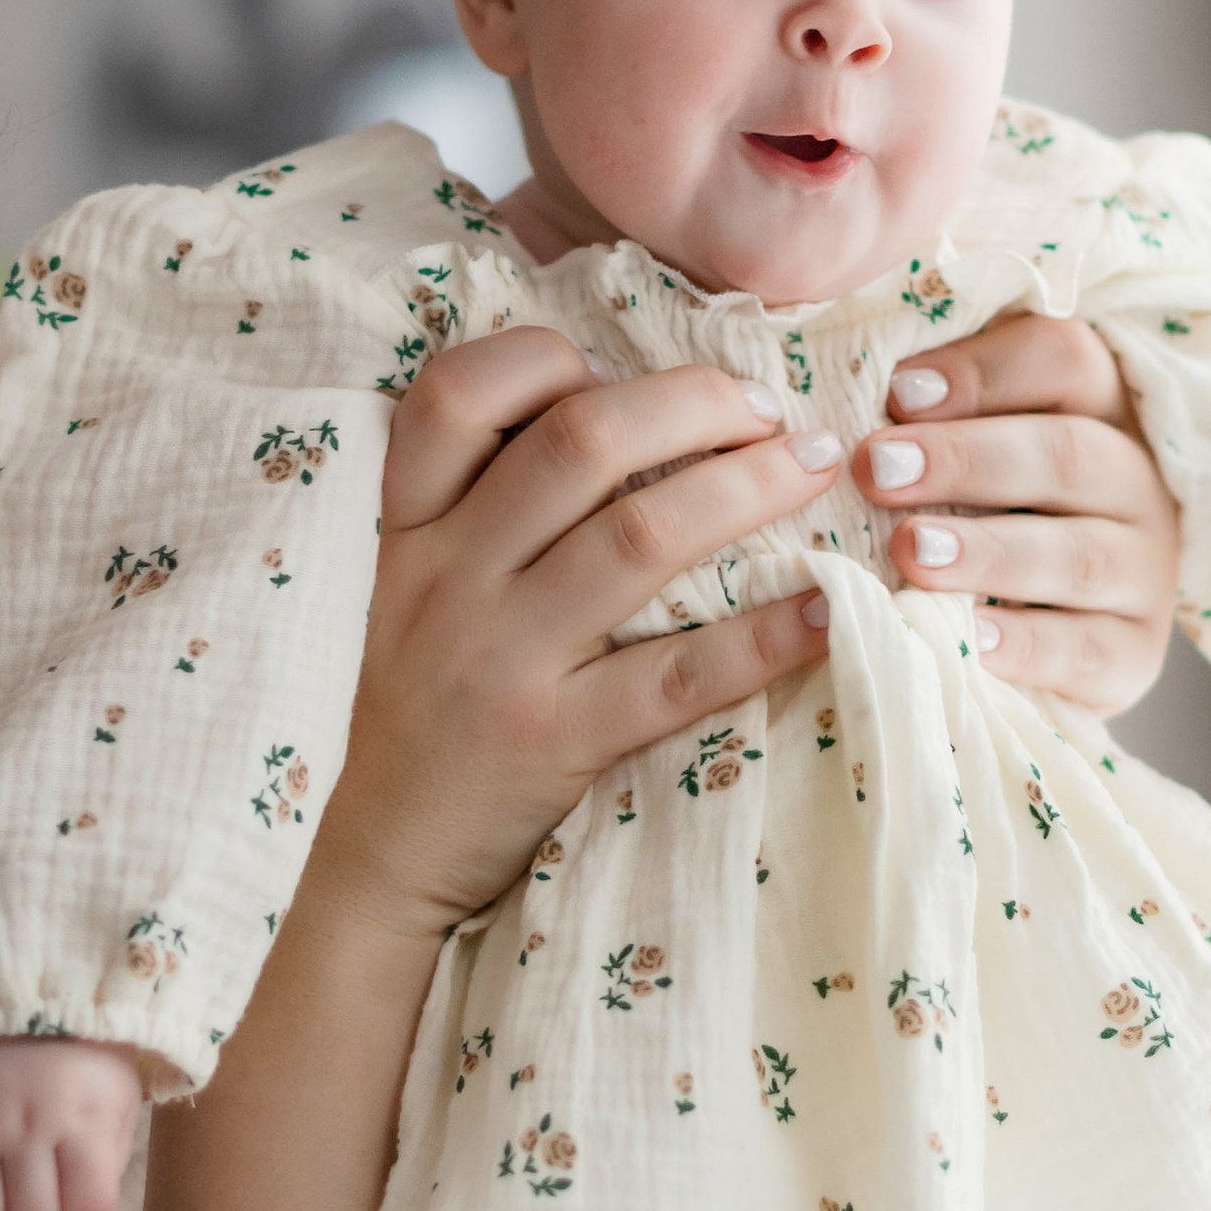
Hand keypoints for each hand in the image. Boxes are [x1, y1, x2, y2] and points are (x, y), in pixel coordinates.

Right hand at [322, 330, 844, 943]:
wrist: (382, 851)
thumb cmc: (422, 700)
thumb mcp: (412, 584)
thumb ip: (480, 501)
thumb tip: (621, 405)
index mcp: (408, 528)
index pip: (453, 394)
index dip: (546, 359)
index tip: (617, 370)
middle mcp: (448, 577)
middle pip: (579, 442)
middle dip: (695, 403)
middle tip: (771, 408)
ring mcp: (502, 658)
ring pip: (638, 536)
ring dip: (747, 487)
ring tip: (813, 467)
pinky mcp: (556, 739)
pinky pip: (677, 674)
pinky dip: (765, 635)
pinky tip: (828, 606)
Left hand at [857, 316, 1184, 714]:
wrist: (1038, 646)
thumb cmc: (980, 517)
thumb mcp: (967, 450)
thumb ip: (926, 413)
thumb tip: (852, 394)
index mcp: (1099, 407)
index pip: (1064, 360)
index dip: (983, 373)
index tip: (896, 392)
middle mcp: (1134, 483)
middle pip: (1067, 453)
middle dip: (965, 459)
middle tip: (877, 468)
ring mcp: (1144, 572)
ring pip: (1078, 555)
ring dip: (989, 552)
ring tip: (910, 552)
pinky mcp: (1135, 655)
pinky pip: (1086, 650)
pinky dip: (1027, 646)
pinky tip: (970, 638)